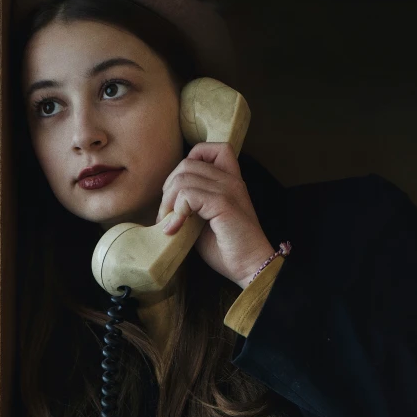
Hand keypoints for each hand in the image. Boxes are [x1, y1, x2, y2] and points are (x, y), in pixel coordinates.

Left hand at [155, 142, 274, 288]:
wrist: (251, 267)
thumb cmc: (228, 250)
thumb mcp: (205, 222)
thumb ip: (192, 205)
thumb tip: (166, 203)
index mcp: (230, 180)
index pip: (208, 150)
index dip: (187, 163)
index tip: (179, 193)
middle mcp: (231, 180)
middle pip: (187, 163)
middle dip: (169, 188)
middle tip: (167, 214)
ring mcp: (228, 189)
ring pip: (183, 178)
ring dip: (169, 202)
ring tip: (169, 223)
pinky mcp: (223, 203)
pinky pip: (187, 195)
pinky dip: (175, 212)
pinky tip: (174, 229)